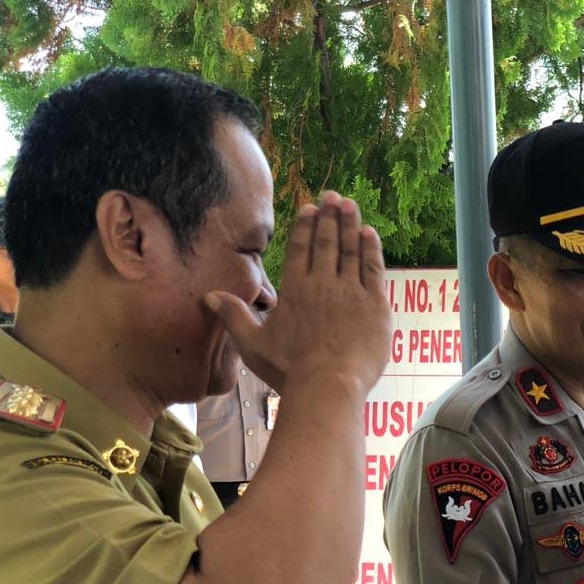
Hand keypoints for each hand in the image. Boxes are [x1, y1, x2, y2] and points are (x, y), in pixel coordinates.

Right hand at [206, 192, 389, 394]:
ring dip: (350, 224)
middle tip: (333, 196)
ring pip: (350, 249)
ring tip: (349, 205)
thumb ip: (233, 316)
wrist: (327, 386)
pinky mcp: (375, 305)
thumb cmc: (289, 370)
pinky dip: (371, 248)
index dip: (305, 225)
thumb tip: (208, 295)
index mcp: (295, 290)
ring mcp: (350, 292)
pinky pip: (373, 268)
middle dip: (329, 216)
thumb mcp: (253, 344)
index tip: (309, 208)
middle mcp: (322, 283)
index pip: (300, 248)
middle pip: (326, 242)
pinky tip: (369, 233)